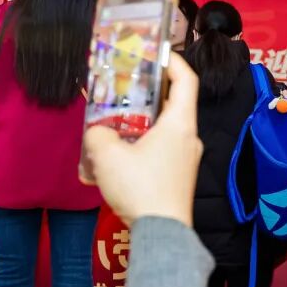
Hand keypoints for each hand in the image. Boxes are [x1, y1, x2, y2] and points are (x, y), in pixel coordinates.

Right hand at [84, 53, 202, 226]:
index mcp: (180, 123)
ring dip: (138, 124)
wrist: (162, 234)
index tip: (155, 52)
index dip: (173, 60)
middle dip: (145, 94)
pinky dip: (140, 147)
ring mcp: (187, 159)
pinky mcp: (179, 177)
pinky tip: (115, 159)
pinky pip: (160, 151)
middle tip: (122, 88)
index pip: (186, 79)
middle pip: (172, 104)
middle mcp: (189, 137)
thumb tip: (98, 132)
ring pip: (163, 130)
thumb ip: (97, 133)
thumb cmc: (141, 188)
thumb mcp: (107, 154)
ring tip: (111, 126)